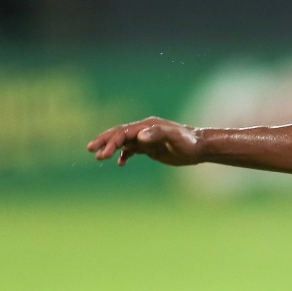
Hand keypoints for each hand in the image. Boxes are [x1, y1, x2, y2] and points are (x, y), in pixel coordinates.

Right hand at [86, 117, 201, 165]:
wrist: (201, 147)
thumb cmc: (189, 142)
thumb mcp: (174, 138)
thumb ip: (157, 134)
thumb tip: (138, 135)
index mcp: (147, 126)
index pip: (123, 133)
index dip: (111, 142)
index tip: (103, 154)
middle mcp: (144, 130)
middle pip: (119, 134)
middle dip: (104, 142)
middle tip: (90, 150)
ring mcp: (147, 139)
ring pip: (124, 142)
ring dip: (111, 149)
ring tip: (99, 158)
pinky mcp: (151, 148)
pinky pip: (133, 150)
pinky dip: (125, 155)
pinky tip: (120, 163)